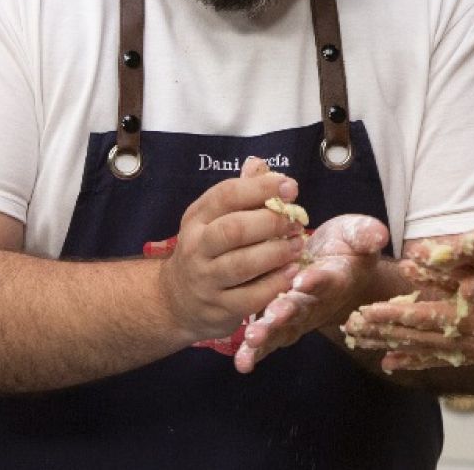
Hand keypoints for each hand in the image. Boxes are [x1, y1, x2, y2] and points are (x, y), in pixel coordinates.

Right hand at [155, 158, 307, 343]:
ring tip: (298, 245)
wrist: (176, 301)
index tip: (291, 186)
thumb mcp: (214, 219)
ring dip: (276, 253)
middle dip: (271, 222)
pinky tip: (291, 273)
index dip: (261, 188)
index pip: (226, 195)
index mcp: (197, 218)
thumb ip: (240, 194)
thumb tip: (259, 164)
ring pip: (242, 265)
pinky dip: (274, 284)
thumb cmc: (207, 251)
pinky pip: (250, 297)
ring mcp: (205, 280)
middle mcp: (196, 247)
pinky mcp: (218, 308)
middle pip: (234, 230)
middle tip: (296, 221)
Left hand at [234, 212, 389, 372]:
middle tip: (274, 316)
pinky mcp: (278, 320)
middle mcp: (318, 302)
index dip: (317, 280)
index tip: (304, 280)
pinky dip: (254, 351)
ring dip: (269, 334)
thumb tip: (379, 234)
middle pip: (303, 309)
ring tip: (253, 339)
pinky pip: (268, 338)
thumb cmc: (347, 246)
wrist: (339, 265)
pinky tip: (242, 363)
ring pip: (283, 327)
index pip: (328, 279)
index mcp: (337, 278)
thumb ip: (366, 235)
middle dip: (287, 313)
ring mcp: (298, 315)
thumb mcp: (358, 234)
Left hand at [343, 268, 473, 371]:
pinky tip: (392, 362)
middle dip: (382, 330)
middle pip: (417, 334)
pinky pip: (440, 357)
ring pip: (424, 347)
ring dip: (390, 343)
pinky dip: (413, 358)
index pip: (427, 316)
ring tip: (360, 342)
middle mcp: (473, 338)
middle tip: (349, 327)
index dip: (395, 313)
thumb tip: (464, 286)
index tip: (366, 310)